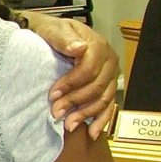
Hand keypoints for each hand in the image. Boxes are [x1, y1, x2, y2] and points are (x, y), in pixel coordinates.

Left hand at [23, 12, 119, 137]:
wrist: (50, 34)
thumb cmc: (50, 32)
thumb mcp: (53, 29)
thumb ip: (64, 39)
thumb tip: (79, 48)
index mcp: (97, 46)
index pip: (89, 69)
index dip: (71, 84)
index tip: (53, 95)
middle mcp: (109, 61)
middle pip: (96, 87)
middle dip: (75, 102)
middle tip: (56, 113)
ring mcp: (110, 75)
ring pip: (103, 99)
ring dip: (86, 114)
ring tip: (68, 124)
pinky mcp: (107, 87)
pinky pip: (108, 105)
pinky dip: (101, 120)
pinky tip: (92, 132)